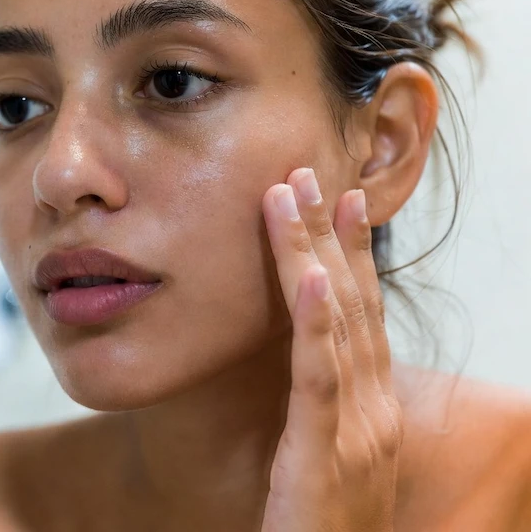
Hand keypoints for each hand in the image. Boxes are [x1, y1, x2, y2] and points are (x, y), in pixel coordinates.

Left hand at [260, 168, 401, 531]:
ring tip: (294, 196)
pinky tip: (310, 275)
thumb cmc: (323, 526)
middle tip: (305, 172)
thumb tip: (306, 362)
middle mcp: (374, 410)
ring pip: (334, 323)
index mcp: (372, 408)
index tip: (335, 199)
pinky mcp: (324, 455)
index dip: (349, 253)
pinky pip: (319, 378)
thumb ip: (321, 408)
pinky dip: (317, 321)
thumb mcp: (325, 456)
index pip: (362, 315)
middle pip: (350, 303)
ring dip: (313, 252)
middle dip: (327, 234)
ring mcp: (357, 431)